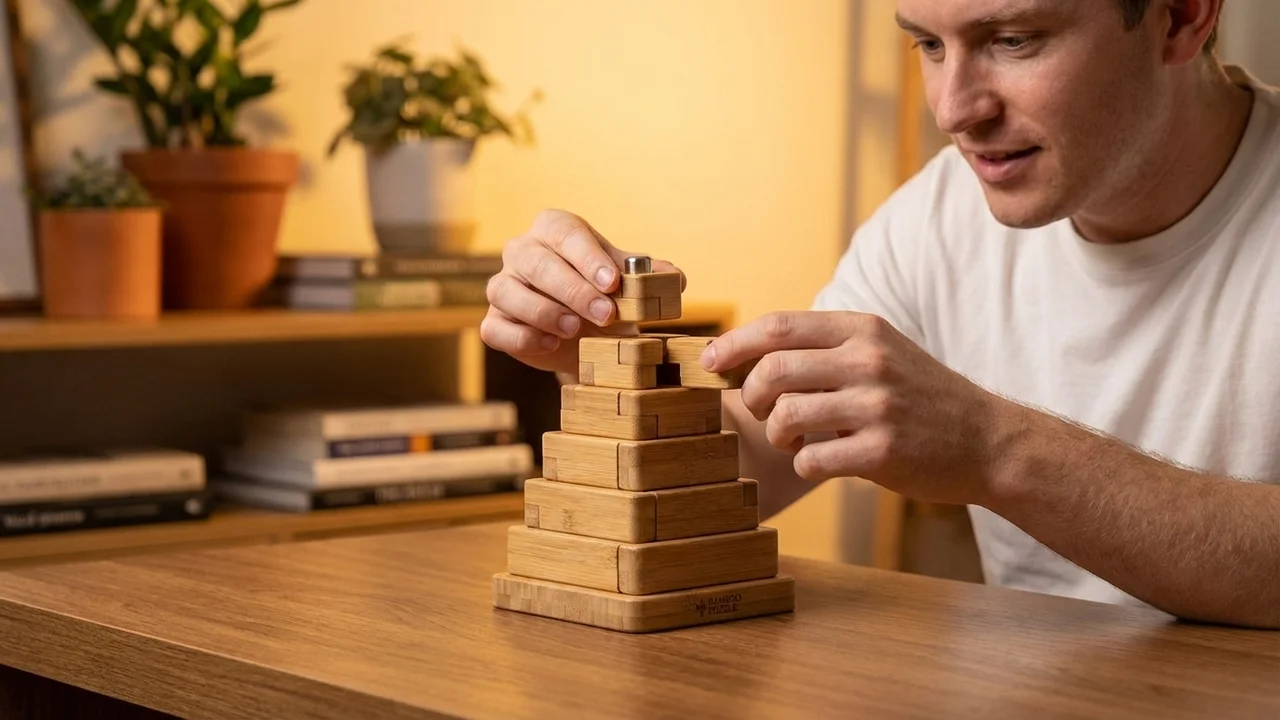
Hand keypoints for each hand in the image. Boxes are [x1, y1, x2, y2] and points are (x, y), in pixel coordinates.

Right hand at [480, 209, 684, 374]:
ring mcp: (503, 285)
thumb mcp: (630, 283)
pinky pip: (496, 326)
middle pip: (537, 262)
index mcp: (554, 229)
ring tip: (574, 329)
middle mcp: (522, 250)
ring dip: (544, 312)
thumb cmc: (605, 296)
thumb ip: (652, 277)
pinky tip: (551, 344)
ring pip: (508, 292)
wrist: (587, 336)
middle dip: (573, 290)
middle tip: (606, 315)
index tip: (612, 283)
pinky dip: (523, 337)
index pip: (566, 233)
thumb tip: (673, 278)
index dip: (588, 257)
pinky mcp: (494, 320)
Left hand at [702, 311, 1010, 505]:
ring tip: (793, 439)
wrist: (988, 441)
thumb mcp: (881, 352)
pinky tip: (820, 461)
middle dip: (751, 397)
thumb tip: (749, 354)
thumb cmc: (920, 397)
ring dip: (776, 434)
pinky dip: (803, 464)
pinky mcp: (883, 451)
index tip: (710, 362)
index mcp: (863, 329)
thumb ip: (826, 348)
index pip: (780, 327)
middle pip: (773, 371)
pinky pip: (811, 459)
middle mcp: (869, 361)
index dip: (735, 344)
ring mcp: (877, 406)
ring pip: (785, 416)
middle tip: (761, 413)